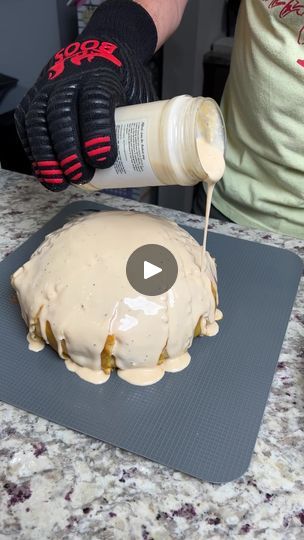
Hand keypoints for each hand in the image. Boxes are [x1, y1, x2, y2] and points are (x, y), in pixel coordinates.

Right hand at [15, 0, 156, 190]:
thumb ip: (145, 123)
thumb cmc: (124, 81)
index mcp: (102, 77)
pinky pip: (27, 124)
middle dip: (69, 150)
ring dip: (46, 154)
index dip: (98, 132)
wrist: (102, 49)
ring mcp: (49, 88)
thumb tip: (155, 165)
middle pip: (62, 115)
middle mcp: (71, 80)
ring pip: (39, 121)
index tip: (103, 159)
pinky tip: (44, 169)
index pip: (96, 103)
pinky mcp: (36, 98)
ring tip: (59, 180)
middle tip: (80, 175)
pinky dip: (34, 149)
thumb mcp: (140, 94)